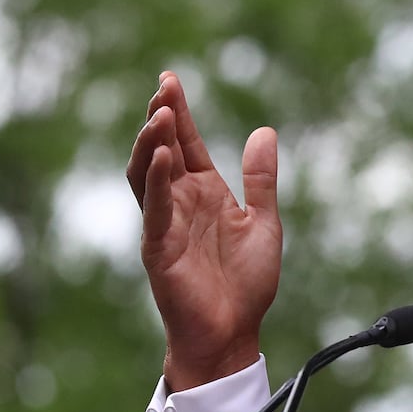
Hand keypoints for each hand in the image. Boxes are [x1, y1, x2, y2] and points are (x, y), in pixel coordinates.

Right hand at [126, 72, 281, 389]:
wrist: (233, 332)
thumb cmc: (246, 284)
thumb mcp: (263, 222)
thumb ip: (261, 179)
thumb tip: (264, 131)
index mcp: (205, 194)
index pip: (187, 144)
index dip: (179, 112)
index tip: (170, 79)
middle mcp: (181, 203)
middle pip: (162, 150)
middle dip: (161, 117)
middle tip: (164, 87)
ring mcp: (165, 223)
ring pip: (148, 173)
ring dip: (153, 142)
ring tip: (161, 112)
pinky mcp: (158, 247)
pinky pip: (154, 208)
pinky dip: (158, 179)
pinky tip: (164, 155)